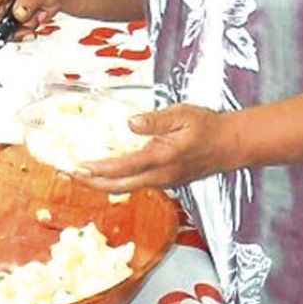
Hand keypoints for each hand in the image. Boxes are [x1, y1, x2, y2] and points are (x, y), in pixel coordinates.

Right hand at [0, 0, 69, 36]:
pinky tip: (38, 17)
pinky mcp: (13, 14)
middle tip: (26, 30)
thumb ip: (27, 2)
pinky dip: (27, 27)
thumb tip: (18, 14)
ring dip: (23, 27)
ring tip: (38, 18)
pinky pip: (15, 28)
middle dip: (12, 26)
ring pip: (5, 25)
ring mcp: (7, 3)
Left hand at [76, 104, 239, 191]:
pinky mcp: (167, 181)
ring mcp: (165, 181)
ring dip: (103, 184)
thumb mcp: (182, 115)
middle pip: (120, 186)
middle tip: (70, 175)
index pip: (124, 167)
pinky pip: (138, 185)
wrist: (232, 145)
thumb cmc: (207, 127)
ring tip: (83, 176)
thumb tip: (131, 122)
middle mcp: (161, 175)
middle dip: (93, 183)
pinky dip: (118, 182)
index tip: (79, 167)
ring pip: (128, 188)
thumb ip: (155, 120)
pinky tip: (107, 174)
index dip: (99, 169)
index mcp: (162, 158)